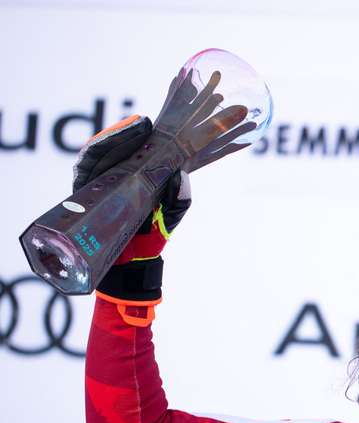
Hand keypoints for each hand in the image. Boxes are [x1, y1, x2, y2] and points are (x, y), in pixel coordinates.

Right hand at [74, 115, 190, 307]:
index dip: (142, 133)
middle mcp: (116, 175)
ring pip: (100, 152)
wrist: (130, 267)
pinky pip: (84, 168)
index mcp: (138, 176)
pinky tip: (102, 147)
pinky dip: (92, 155)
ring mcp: (99, 182)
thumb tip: (180, 176)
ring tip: (129, 131)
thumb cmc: (151, 238)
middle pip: (117, 145)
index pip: (137, 148)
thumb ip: (179, 200)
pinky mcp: (83, 192)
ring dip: (112, 137)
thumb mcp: (170, 218)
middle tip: (143, 124)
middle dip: (127, 131)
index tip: (153, 124)